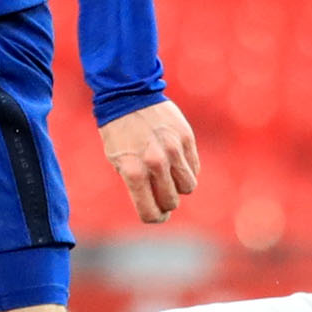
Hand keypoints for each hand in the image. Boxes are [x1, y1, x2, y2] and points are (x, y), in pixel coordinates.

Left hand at [99, 98, 199, 224]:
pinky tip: (175, 160)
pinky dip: (186, 169)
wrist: (128, 94)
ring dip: (179, 186)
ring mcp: (173, 149)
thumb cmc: (118, 132)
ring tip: (168, 175)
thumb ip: (137, 184)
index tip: (156, 215)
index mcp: (133, 171)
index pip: (150, 212)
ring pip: (188, 187)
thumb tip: (159, 205)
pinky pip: (194, 168)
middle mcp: (154, 162)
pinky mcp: (186, 138)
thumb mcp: (117, 160)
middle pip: (171, 201)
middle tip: (160, 193)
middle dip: (166, 202)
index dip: (154, 217)